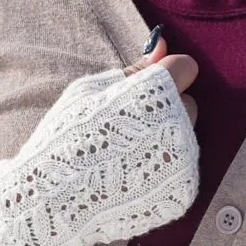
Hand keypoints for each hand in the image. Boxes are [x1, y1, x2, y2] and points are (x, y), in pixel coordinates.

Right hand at [0, 42, 200, 245]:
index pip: (185, 68)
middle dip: (166, 110)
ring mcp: (183, 162)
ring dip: (164, 141)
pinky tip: (133, 177)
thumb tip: (162, 45)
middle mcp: (176, 125)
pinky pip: (182, 169)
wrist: (57, 200)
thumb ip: (135, 69)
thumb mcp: (91, 92)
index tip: (145, 90)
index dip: (164, 76)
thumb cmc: (67, 137)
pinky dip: (163, 170)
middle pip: (188, 105)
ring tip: (126, 156)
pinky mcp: (183, 190)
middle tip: (128, 128)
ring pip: (186, 138)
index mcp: (155, 93)